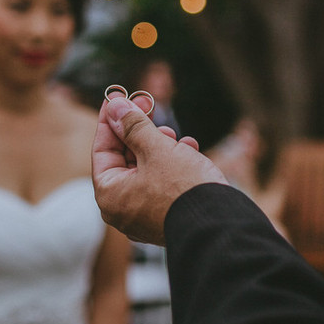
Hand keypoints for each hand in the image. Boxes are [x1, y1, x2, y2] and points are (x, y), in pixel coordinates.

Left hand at [92, 95, 225, 244]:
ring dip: (160, 148)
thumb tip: (114, 106)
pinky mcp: (166, 217)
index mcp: (110, 195)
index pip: (102, 148)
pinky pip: (162, 186)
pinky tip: (189, 151)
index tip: (118, 97)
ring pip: (146, 171)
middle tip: (150, 107)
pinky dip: (173, 167)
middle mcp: (122, 210)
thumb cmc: (183, 189)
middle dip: (140, 133)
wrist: (221, 225)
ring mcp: (144, 217)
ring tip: (176, 137)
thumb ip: (133, 126)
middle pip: (124, 160)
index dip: (111, 119)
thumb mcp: (156, 149)